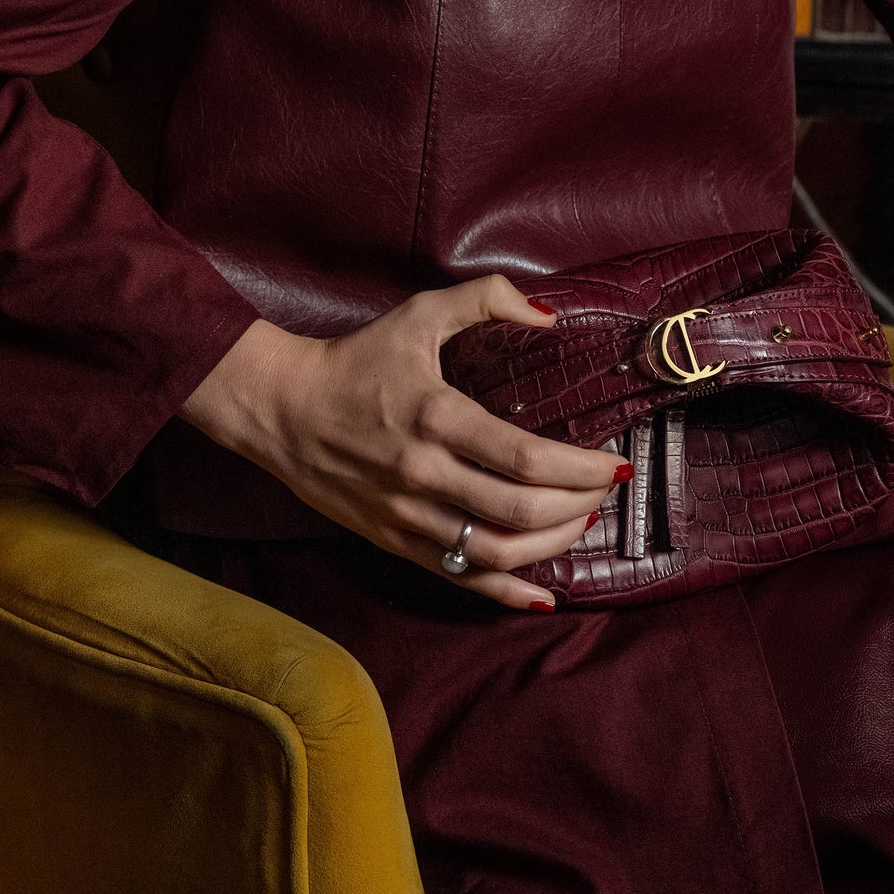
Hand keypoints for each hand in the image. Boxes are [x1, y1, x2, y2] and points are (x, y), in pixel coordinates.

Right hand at [180, 277, 625, 611]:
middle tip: (605, 490)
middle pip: (520, 510)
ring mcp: (406, 515)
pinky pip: (458, 579)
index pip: (525, 457)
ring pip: (494, 552)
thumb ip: (486, 298)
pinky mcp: (393, 540)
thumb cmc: (356, 359)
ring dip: (551, 546)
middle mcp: (423, 473)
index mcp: (436, 416)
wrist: (280, 408)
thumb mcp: (418, 314)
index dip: (580, 468)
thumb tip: (549, 313)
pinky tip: (543, 595)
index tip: (613, 462)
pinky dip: (504, 593)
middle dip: (578, 505)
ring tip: (582, 524)